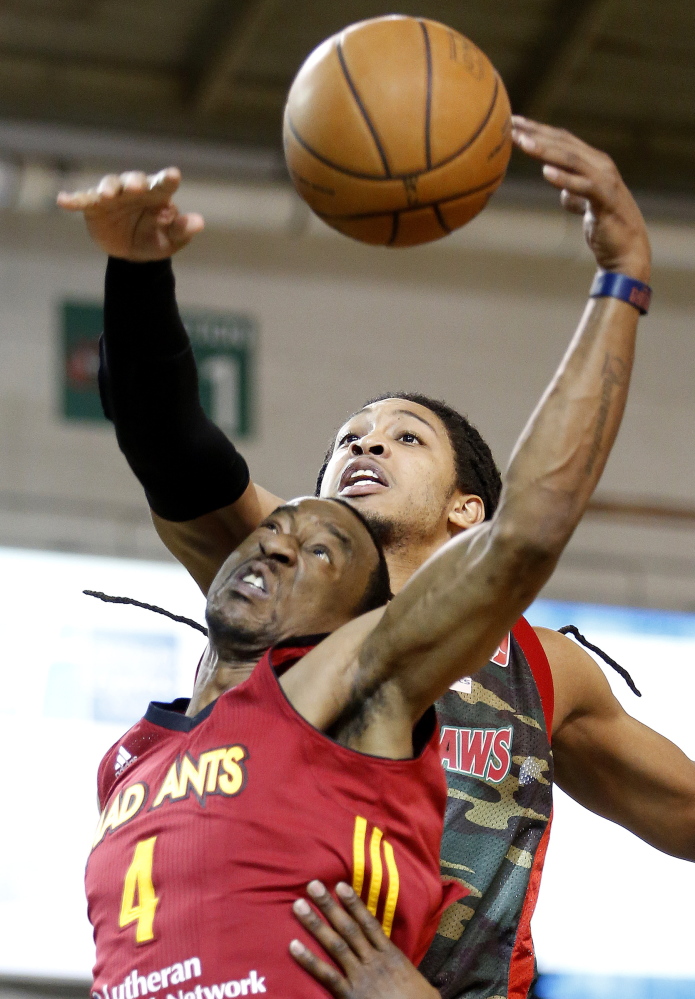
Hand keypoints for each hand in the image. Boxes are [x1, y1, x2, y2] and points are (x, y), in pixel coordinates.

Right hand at [57, 167, 203, 260]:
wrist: (131, 253)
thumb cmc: (154, 239)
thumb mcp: (170, 240)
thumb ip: (182, 230)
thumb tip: (199, 223)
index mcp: (157, 196)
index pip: (164, 184)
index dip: (168, 178)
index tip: (173, 175)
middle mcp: (135, 190)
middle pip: (135, 180)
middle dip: (135, 182)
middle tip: (137, 187)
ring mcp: (113, 196)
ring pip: (110, 185)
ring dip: (108, 187)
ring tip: (107, 195)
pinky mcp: (94, 206)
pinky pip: (83, 200)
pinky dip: (73, 200)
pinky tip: (63, 201)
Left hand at [289, 880, 438, 998]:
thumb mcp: (412, 978)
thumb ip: (398, 964)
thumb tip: (387, 952)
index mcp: (390, 955)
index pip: (369, 923)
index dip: (354, 903)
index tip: (340, 885)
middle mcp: (374, 960)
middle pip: (348, 928)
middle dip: (329, 906)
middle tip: (312, 885)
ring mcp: (361, 977)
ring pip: (336, 945)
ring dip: (316, 924)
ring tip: (298, 906)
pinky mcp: (351, 995)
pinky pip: (327, 975)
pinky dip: (310, 960)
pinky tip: (293, 946)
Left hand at [511, 116, 650, 281]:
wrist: (628, 251)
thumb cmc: (607, 228)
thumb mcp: (586, 206)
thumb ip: (575, 194)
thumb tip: (563, 194)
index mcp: (594, 163)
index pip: (562, 140)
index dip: (538, 129)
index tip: (513, 122)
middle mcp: (601, 165)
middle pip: (564, 144)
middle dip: (536, 133)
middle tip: (511, 125)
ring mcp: (605, 181)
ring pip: (571, 159)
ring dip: (545, 150)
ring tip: (522, 143)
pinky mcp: (606, 200)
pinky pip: (583, 186)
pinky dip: (565, 179)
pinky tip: (546, 172)